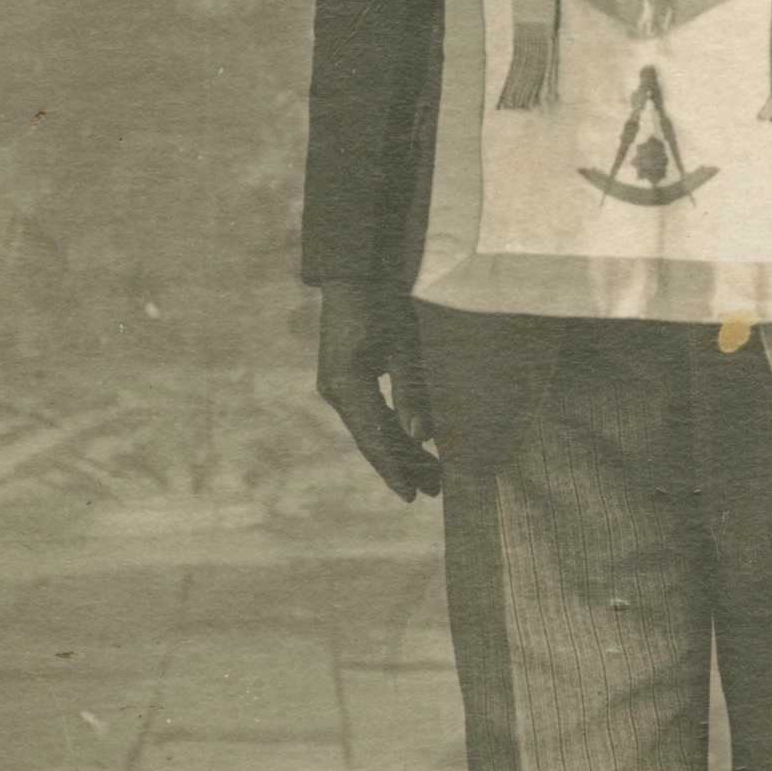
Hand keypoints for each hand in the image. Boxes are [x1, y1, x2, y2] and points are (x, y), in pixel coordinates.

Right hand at [316, 281, 441, 502]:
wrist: (355, 274)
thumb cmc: (382, 305)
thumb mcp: (403, 348)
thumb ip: (411, 394)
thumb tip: (420, 437)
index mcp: (347, 385)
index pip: (374, 439)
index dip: (395, 470)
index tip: (414, 496)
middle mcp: (336, 391)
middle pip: (372, 439)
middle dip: (403, 465)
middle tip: (435, 489)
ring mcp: (337, 386)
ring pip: (370, 429)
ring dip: (399, 449)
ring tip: (431, 472)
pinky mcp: (344, 378)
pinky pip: (368, 413)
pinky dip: (390, 429)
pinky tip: (413, 442)